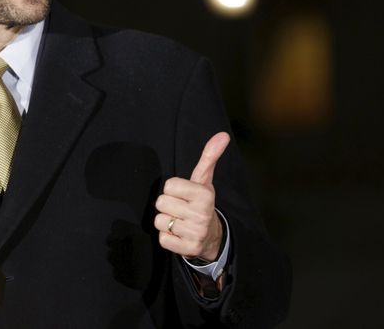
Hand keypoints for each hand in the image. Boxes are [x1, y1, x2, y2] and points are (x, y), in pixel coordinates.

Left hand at [154, 132, 228, 260]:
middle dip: (168, 205)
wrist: (211, 236)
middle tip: (181, 209)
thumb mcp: (204, 180)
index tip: (183, 195)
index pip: (168, 186)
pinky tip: (179, 234)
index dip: (172, 190)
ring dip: (166, 221)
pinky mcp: (188, 249)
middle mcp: (202, 214)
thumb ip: (209, 157)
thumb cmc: (201, 203)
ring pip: (160, 221)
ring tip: (180, 221)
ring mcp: (195, 233)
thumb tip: (223, 135)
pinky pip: (162, 238)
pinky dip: (167, 237)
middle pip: (161, 203)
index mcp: (205, 195)